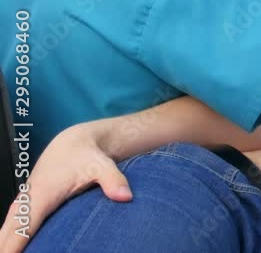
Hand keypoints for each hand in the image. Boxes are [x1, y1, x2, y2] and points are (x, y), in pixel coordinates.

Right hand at [0, 124, 132, 252]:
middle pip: (7, 232)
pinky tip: (10, 249)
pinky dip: (8, 237)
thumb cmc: (86, 156)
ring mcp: (24, 202)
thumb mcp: (102, 165)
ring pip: (5, 229)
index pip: (23, 226)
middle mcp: (28, 200)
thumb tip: (126, 197)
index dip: (14, 244)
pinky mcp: (25, 204)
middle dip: (6, 248)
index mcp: (43, 195)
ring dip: (6, 243)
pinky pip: (10, 225)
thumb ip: (113, 181)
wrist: (73, 142)